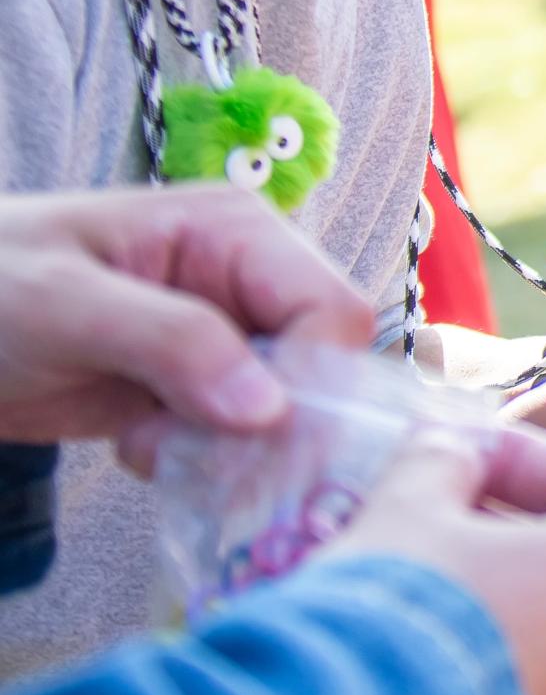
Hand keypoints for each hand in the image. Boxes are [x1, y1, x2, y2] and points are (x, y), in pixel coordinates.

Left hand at [0, 186, 371, 445]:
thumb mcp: (65, 304)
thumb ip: (171, 341)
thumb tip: (271, 409)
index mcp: (237, 232)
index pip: (332, 310)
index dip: (312, 376)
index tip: (250, 432)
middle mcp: (250, 282)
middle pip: (324, 368)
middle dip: (269, 423)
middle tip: (195, 455)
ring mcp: (230, 339)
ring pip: (289, 413)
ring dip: (230, 450)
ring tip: (146, 445)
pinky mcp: (203, 390)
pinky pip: (244, 439)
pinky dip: (205, 462)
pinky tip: (139, 448)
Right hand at [328, 424, 545, 694]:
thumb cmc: (390, 614)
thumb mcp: (407, 504)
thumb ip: (445, 456)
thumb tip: (456, 448)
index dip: (523, 454)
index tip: (460, 455)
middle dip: (515, 533)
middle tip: (437, 519)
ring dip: (505, 609)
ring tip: (421, 601)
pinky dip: (492, 683)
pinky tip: (419, 676)